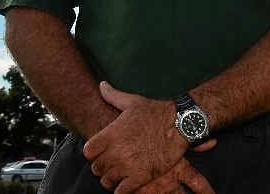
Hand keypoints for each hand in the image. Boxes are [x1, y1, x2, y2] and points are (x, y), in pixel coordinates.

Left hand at [83, 82, 215, 192]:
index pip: (88, 152)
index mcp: (111, 134)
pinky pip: (121, 191)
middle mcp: (116, 151)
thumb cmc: (157, 112)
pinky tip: (129, 183)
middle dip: (103, 167)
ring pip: (107, 182)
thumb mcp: (133, 101)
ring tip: (121, 174)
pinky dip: (123, 190)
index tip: (102, 152)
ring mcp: (128, 165)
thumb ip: (113, 96)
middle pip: (96, 168)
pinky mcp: (141, 176)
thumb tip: (101, 85)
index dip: (94, 153)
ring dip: (113, 179)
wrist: (180, 123)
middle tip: (114, 164)